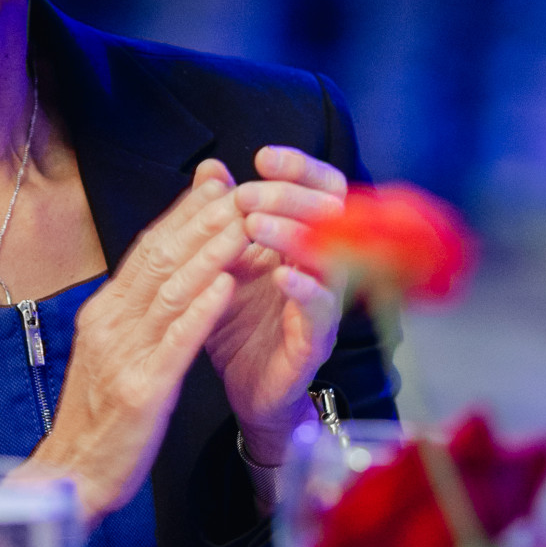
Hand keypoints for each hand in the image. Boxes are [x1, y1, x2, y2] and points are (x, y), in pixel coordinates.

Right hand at [20, 173, 246, 523]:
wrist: (70, 475)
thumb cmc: (98, 419)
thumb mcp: (112, 354)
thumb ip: (137, 312)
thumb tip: (161, 273)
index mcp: (103, 313)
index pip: (147, 250)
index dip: (183, 216)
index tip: (217, 186)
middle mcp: (109, 325)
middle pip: (159, 261)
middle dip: (201, 222)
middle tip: (239, 191)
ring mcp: (123, 357)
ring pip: (169, 292)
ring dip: (208, 255)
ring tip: (243, 226)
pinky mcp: (141, 392)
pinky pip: (174, 343)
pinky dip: (201, 311)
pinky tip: (227, 287)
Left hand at [199, 145, 345, 460]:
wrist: (244, 390)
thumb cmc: (238, 324)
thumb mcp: (221, 263)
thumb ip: (219, 216)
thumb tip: (210, 168)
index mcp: (305, 242)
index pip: (321, 189)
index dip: (299, 167)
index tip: (263, 156)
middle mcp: (324, 268)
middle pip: (334, 214)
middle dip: (291, 195)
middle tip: (249, 193)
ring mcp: (324, 305)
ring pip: (331, 258)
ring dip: (295, 235)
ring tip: (255, 223)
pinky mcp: (315, 343)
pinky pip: (322, 312)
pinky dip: (304, 289)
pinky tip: (280, 275)